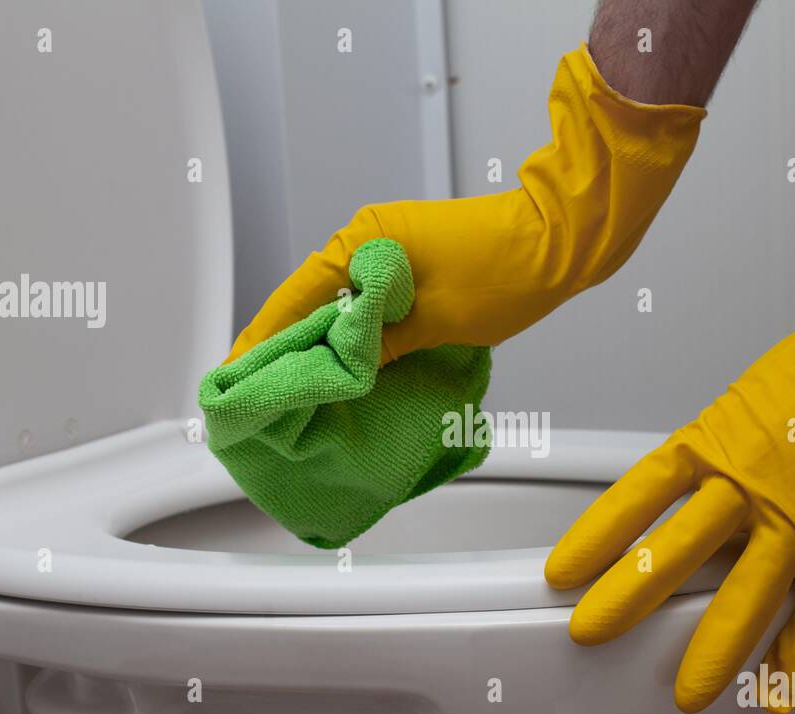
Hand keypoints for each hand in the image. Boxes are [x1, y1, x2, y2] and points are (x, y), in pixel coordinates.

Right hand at [224, 46, 703, 365]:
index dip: (262, 342)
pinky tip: (338, 365)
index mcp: (362, 244)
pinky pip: (364, 302)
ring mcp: (387, 249)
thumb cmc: (506, 274)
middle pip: (307, 301)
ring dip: (317, 343)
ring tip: (288, 388)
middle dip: (283, 347)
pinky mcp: (407, 263)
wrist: (560, 239)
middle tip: (255, 394)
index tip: (234, 377)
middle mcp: (366, 239)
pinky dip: (349, 333)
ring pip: (335, 304)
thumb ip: (378, 346)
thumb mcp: (435, 322)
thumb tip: (333, 369)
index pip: (293, 299)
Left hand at [545, 87, 794, 713]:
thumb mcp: (743, 407)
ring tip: (691, 692)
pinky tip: (780, 689)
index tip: (563, 571)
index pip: (638, 496)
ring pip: (747, 590)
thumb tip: (690, 504)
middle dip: (629, 596)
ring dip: (717, 647)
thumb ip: (716, 461)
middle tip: (592, 632)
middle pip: (677, 548)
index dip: (596, 537)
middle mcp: (747, 481)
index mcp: (712, 443)